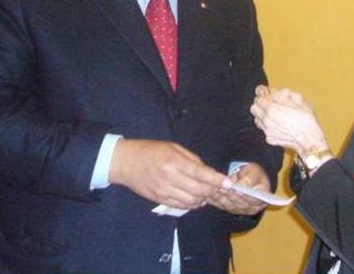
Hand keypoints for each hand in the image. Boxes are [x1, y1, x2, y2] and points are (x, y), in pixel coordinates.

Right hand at [109, 139, 229, 208]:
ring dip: (203, 199)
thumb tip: (208, 171)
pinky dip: (192, 204)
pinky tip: (196, 198)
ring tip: (207, 193)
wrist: (125, 162)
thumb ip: (191, 159)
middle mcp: (169, 178)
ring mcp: (164, 191)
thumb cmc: (150, 150)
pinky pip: (181, 206)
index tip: (228, 183)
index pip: (200, 173)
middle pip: (198, 190)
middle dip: (212, 191)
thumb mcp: (173, 147)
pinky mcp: (159, 199)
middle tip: (219, 187)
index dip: (216, 180)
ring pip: (191, 201)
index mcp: (173, 161)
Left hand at [207, 163, 270, 215]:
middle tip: (222, 187)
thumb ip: (250, 179)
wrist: (246, 177)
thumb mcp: (255, 173)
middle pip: (239, 203)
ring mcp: (239, 210)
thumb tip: (242, 186)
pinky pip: (221, 205)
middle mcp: (250, 208)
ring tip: (215, 188)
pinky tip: (209, 192)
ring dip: (221, 197)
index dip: (244, 195)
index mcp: (261, 200)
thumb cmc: (253, 174)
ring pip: (229, 205)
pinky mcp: (229, 209)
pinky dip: (215, 199)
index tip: (236, 189)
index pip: (252, 200)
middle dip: (230, 195)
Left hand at [250, 86, 329, 157]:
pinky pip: (263, 129)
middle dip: (260, 104)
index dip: (262, 93)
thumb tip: (273, 91)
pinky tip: (277, 124)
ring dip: (262, 115)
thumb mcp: (298, 100)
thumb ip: (283, 93)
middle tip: (269, 103)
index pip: (258, 97)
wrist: (309, 140)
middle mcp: (267, 120)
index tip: (265, 91)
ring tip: (273, 114)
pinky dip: (266, 125)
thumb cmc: (306, 121)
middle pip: (254, 108)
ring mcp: (267, 131)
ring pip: (256, 119)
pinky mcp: (269, 139)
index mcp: (273, 109)